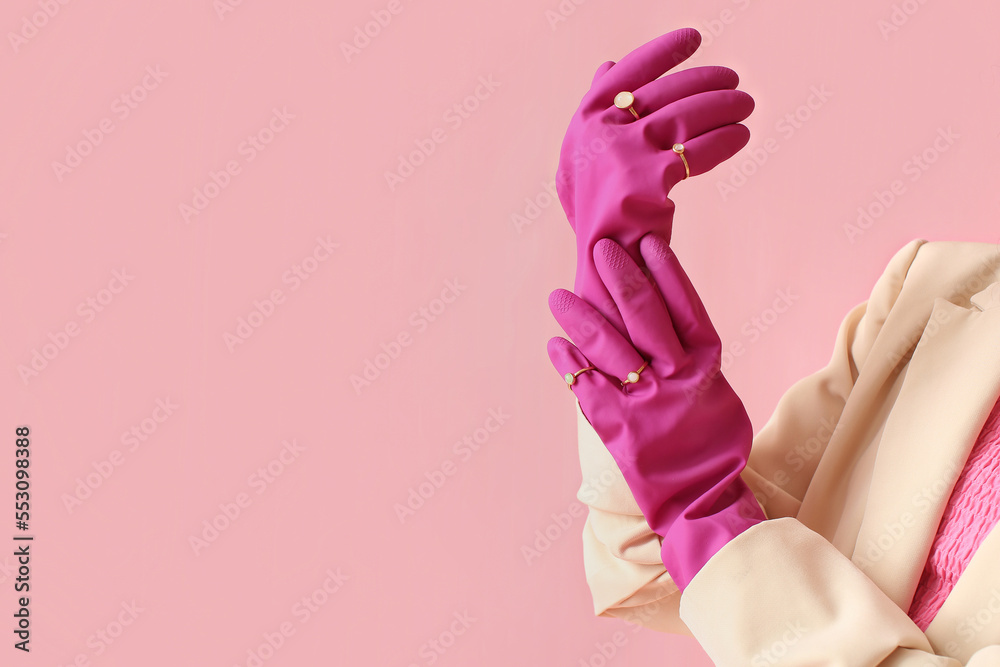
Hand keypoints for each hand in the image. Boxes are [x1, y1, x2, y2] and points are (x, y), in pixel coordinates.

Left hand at [547, 233, 763, 589]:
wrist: (703, 499)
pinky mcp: (617, 427)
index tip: (647, 243)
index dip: (666, 273)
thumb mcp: (714, 394)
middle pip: (645, 316)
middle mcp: (676, 379)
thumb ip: (691, 359)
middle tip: (600, 250)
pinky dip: (568, 364)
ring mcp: (645, 402)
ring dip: (580, 317)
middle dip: (620, 278)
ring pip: (608, 347)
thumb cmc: (710, 444)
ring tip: (558, 296)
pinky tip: (554, 344)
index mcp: (706, 367)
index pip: (686, 307)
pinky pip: (586, 387)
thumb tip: (666, 320)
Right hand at [556, 28, 752, 334]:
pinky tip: (740, 137)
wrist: (601, 261)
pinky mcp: (649, 181)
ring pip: (685, 118)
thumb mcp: (582, 157)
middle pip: (665, 94)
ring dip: (723, 106)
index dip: (662, 53)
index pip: (628, 74)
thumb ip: (596, 114)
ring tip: (746, 105)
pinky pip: (697, 151)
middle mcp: (600, 133)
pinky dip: (724, 141)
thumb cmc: (595, 211)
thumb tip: (607, 67)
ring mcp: (623, 155)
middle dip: (706, 82)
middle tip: (735, 80)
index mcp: (584, 122)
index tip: (694, 37)